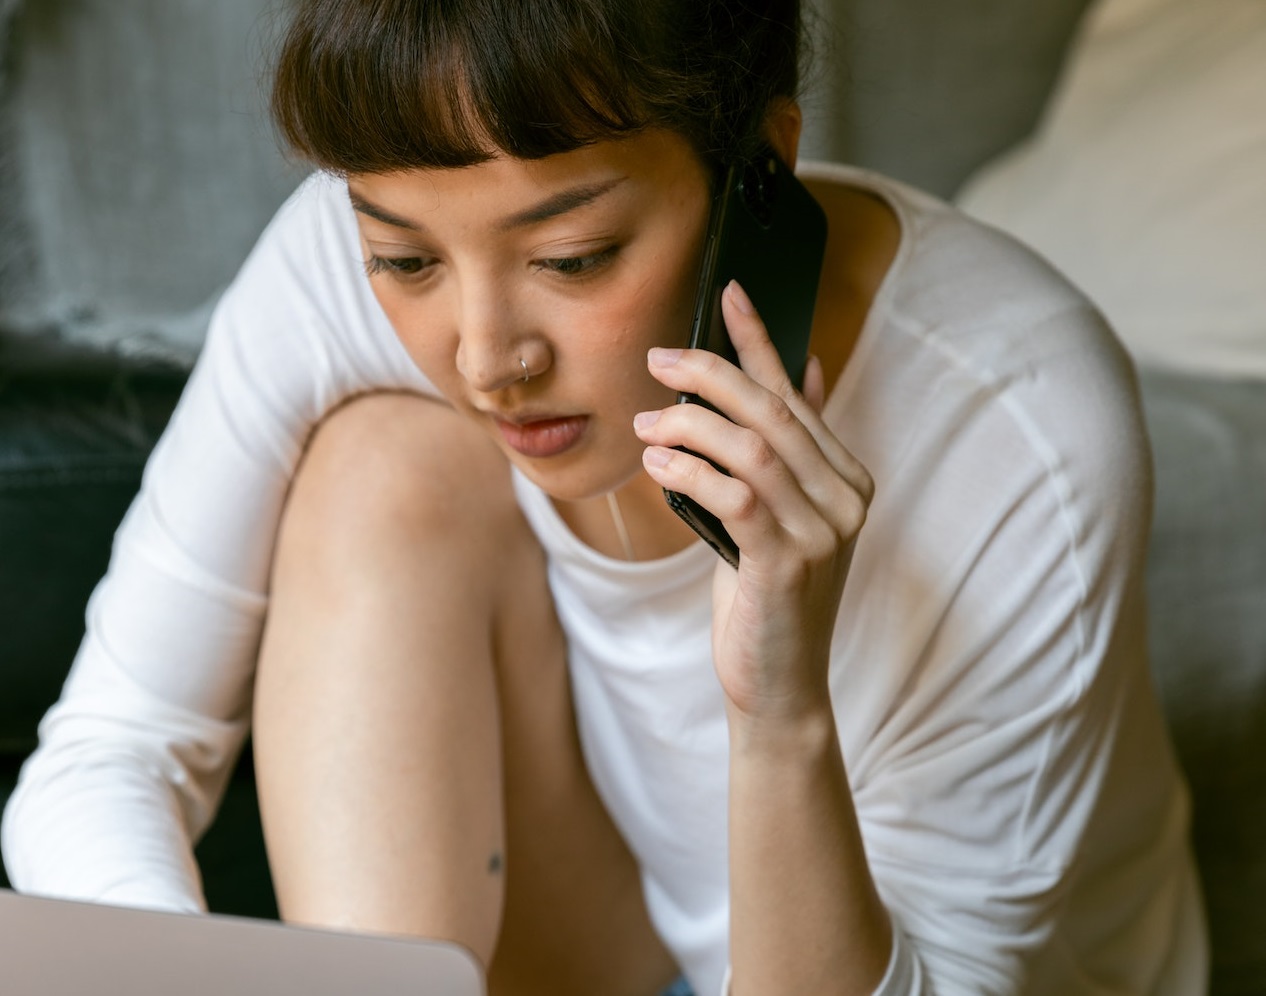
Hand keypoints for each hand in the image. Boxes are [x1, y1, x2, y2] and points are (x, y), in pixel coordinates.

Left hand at [634, 280, 872, 725]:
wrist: (779, 684)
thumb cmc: (768, 596)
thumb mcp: (777, 516)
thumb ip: (787, 450)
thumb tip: (804, 371)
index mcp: (845, 478)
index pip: (797, 393)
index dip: (759, 340)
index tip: (729, 291)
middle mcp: (845, 498)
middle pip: (773, 411)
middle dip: (710, 374)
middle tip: (657, 359)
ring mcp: (823, 532)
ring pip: (753, 447)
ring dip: (690, 426)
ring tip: (647, 426)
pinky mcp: (788, 564)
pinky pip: (737, 495)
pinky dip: (691, 473)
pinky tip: (658, 467)